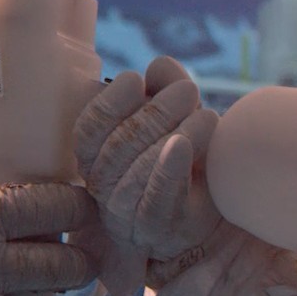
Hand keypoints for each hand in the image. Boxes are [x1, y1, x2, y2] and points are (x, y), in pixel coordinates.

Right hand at [74, 57, 218, 266]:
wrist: (206, 220)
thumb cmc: (183, 162)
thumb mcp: (174, 120)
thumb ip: (163, 90)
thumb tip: (159, 65)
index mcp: (97, 157)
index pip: (88, 129)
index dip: (109, 103)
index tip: (135, 79)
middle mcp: (103, 186)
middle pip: (118, 145)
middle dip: (155, 112)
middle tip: (189, 91)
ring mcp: (127, 212)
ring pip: (137, 169)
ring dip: (173, 134)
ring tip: (207, 117)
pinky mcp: (157, 229)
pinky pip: (157, 200)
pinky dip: (168, 170)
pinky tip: (183, 145)